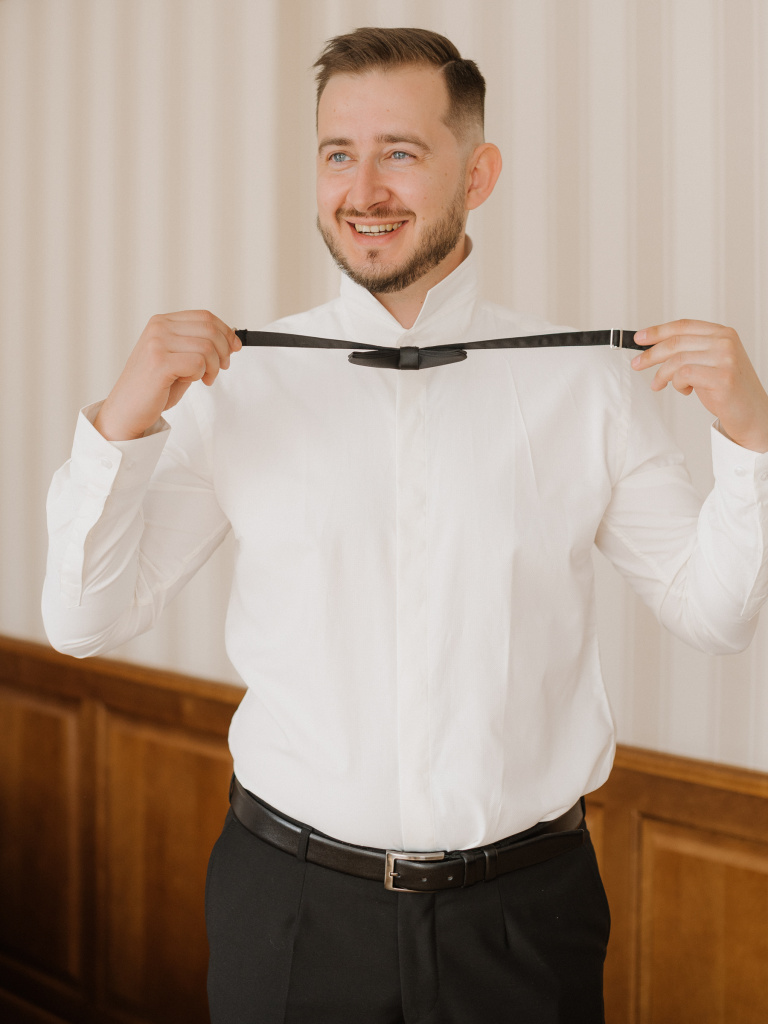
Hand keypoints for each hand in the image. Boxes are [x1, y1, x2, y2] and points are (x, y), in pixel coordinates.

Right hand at [94, 310, 240, 440]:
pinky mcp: (159, 362)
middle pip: (210, 329)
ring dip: (213, 367)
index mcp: (162, 322)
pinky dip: (201, 374)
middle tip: (221, 369)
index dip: (226, 332)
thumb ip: (198, 346)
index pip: (205, 316)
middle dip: (224, 352)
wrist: (127, 410)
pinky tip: (191, 381)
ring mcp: (157, 343)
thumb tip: (231, 339)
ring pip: (207, 347)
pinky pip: (198, 363)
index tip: (235, 348)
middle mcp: (158, 328)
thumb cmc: (155, 387)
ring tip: (204, 379)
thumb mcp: (179, 359)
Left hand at [631, 319, 767, 452]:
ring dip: (662, 375)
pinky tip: (685, 391)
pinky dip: (677, 384)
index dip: (658, 330)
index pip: (683, 325)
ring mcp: (726, 358)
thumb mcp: (708, 362)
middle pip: (676, 342)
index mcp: (722, 333)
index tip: (639, 337)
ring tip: (658, 385)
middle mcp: (725, 342)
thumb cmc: (726, 389)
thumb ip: (690, 351)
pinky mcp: (723, 377)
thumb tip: (654, 349)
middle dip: (651, 354)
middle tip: (636, 364)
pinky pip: (684, 375)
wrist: (752, 413)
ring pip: (677, 359)